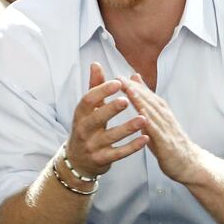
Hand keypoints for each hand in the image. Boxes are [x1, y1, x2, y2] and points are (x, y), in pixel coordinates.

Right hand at [66, 63, 147, 177]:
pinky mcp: (102, 159)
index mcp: (80, 114)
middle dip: (111, 109)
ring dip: (127, 128)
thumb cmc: (86, 127)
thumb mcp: (87, 109)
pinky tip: (145, 138)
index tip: (117, 82)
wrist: (77, 160)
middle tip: (126, 100)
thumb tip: (96, 64)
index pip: (88, 100)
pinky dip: (132, 146)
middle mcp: (83, 130)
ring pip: (111, 136)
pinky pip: (119, 153)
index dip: (102, 90)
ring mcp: (92, 146)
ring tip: (143, 119)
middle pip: (96, 119)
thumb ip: (94, 86)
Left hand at [121, 74, 200, 183]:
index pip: (146, 94)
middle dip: (133, 87)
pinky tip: (140, 115)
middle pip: (148, 99)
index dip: (132, 84)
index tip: (117, 76)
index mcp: (161, 112)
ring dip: (141, 99)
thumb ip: (147, 106)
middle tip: (118, 78)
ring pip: (153, 111)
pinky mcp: (167, 143)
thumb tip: (136, 92)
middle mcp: (165, 117)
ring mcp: (167, 129)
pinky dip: (149, 121)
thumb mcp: (157, 122)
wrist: (189, 164)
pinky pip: (157, 131)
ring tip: (128, 89)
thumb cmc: (169, 142)